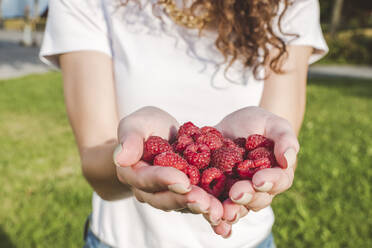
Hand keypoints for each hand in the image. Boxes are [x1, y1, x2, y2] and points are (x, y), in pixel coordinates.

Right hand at [113, 107, 223, 230]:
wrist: (163, 133)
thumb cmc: (147, 125)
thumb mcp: (137, 124)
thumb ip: (129, 138)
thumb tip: (120, 157)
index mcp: (134, 173)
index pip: (146, 179)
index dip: (163, 180)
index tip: (181, 179)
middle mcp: (149, 190)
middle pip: (165, 199)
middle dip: (184, 200)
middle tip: (202, 201)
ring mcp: (168, 194)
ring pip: (183, 205)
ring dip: (200, 208)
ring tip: (217, 210)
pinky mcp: (187, 194)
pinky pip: (198, 202)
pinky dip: (212, 207)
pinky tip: (227, 212)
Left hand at [212, 106, 299, 236]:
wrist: (233, 125)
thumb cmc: (259, 123)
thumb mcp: (273, 124)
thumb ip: (284, 138)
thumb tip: (289, 158)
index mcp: (276, 173)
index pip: (279, 181)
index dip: (270, 182)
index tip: (259, 179)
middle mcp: (259, 187)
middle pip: (258, 199)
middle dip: (248, 197)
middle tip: (236, 193)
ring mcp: (238, 190)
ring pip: (239, 207)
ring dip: (231, 211)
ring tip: (223, 211)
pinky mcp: (218, 191)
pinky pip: (218, 205)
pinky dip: (217, 216)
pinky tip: (213, 220)